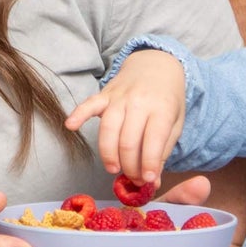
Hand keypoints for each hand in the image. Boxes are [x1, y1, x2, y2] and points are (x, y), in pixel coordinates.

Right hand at [64, 49, 185, 184]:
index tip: (147, 180)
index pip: (153, 140)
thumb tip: (151, 181)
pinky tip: (70, 126)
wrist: (156, 65)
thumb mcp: (175, 123)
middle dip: (128, 165)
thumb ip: (162, 152)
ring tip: (113, 169)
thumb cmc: (167, 99)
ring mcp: (119, 97)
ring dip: (108, 153)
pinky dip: (78, 114)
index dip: (149, 164)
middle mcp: (139, 102)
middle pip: (127, 140)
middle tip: (131, 178)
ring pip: (108, 129)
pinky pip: (89, 104)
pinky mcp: (104, 94)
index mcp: (162, 109)